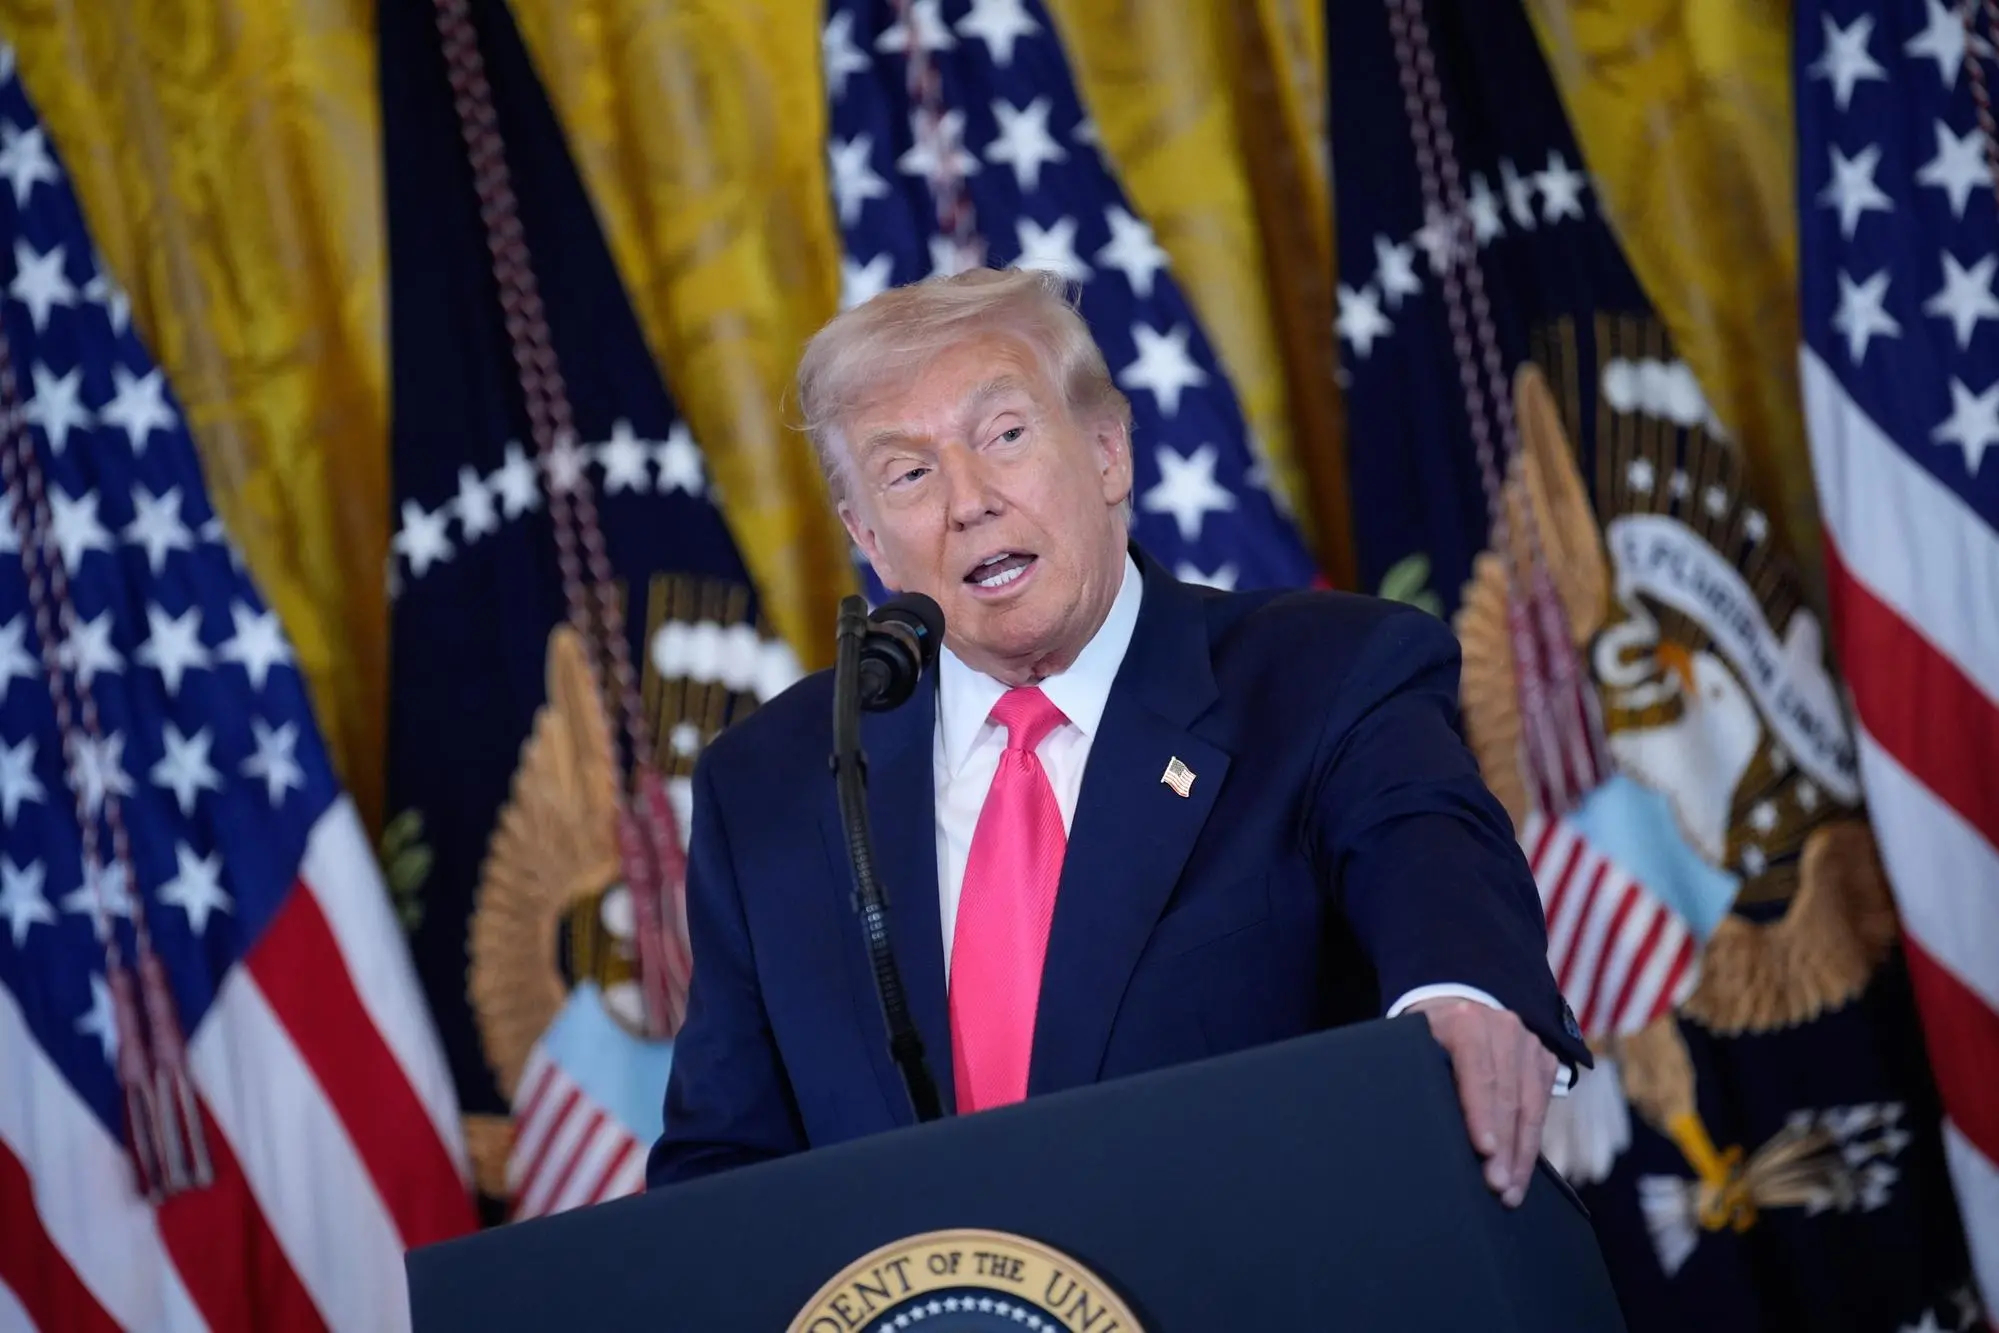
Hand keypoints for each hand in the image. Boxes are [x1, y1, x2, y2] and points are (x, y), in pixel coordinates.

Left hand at [1406, 997, 1557, 1206]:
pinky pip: (1543, 1107)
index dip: (1482, 1114)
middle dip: (1504, 1146)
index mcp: (1465, 1023)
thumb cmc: (1429, 1041)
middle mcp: (1503, 1028)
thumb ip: (1425, 1077)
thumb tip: (1427, 1131)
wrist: (1458, 1010)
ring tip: (1512, 1191)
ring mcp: (1529, 1042)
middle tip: (1498, 1187)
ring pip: (1531, 1105)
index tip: (1484, 1151)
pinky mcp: (1545, 1059)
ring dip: (1522, 1153)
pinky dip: (1532, 1143)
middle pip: (1508, 1095)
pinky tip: (1522, 1172)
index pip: (1478, 1073)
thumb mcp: (1418, 1048)